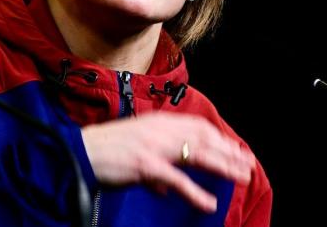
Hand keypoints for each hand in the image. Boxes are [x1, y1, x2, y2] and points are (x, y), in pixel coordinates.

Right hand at [81, 112, 255, 212]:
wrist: (79, 152)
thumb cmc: (105, 152)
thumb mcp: (134, 150)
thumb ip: (154, 166)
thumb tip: (165, 187)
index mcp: (157, 122)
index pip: (197, 126)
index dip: (219, 137)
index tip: (236, 148)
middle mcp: (159, 129)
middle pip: (203, 137)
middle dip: (228, 151)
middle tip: (247, 163)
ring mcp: (153, 146)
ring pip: (198, 153)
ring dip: (223, 166)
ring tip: (241, 177)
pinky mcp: (145, 164)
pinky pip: (177, 180)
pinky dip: (195, 192)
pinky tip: (208, 203)